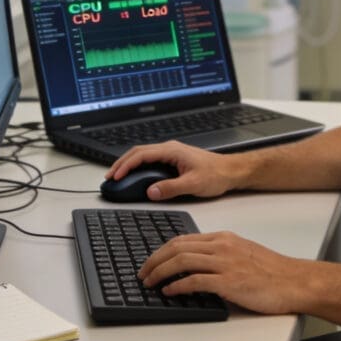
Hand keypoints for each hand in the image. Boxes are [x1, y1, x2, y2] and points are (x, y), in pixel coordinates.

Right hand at [104, 141, 239, 199]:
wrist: (231, 171)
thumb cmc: (216, 174)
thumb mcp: (193, 184)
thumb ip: (170, 188)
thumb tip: (151, 191)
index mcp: (172, 151)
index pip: (142, 155)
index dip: (126, 165)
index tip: (115, 176)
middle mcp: (169, 149)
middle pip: (138, 152)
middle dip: (121, 164)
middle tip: (109, 177)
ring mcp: (171, 153)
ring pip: (143, 155)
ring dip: (128, 164)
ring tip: (117, 176)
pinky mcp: (173, 160)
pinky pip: (150, 160)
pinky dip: (138, 167)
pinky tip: (134, 176)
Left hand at [138, 231, 309, 314]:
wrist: (294, 281)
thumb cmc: (272, 271)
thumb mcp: (242, 253)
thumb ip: (220, 255)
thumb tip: (195, 267)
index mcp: (224, 238)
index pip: (183, 240)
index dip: (162, 251)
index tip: (151, 262)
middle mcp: (222, 246)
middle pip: (177, 248)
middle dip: (154, 261)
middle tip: (143, 274)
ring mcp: (225, 263)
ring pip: (182, 261)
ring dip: (160, 272)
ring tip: (150, 283)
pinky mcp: (229, 281)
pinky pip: (196, 281)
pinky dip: (178, 286)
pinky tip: (170, 292)